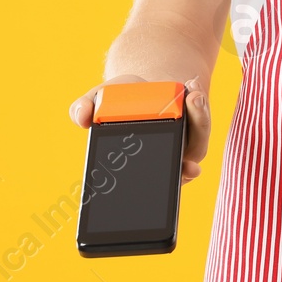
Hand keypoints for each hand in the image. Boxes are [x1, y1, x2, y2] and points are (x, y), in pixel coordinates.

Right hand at [67, 74, 212, 185]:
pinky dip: (200, 110)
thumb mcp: (100, 99)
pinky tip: (193, 91)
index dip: (151, 198)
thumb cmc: (120, 101)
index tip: (151, 195)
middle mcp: (161, 162)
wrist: (144, 84)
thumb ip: (84, 107)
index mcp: (134, 165)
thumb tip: (81, 118)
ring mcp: (182, 146)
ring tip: (191, 97)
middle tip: (188, 165)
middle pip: (177, 176)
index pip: (142, 192)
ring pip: (195, 147)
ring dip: (198, 123)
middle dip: (185, 173)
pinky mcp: (196, 129)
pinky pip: (201, 125)